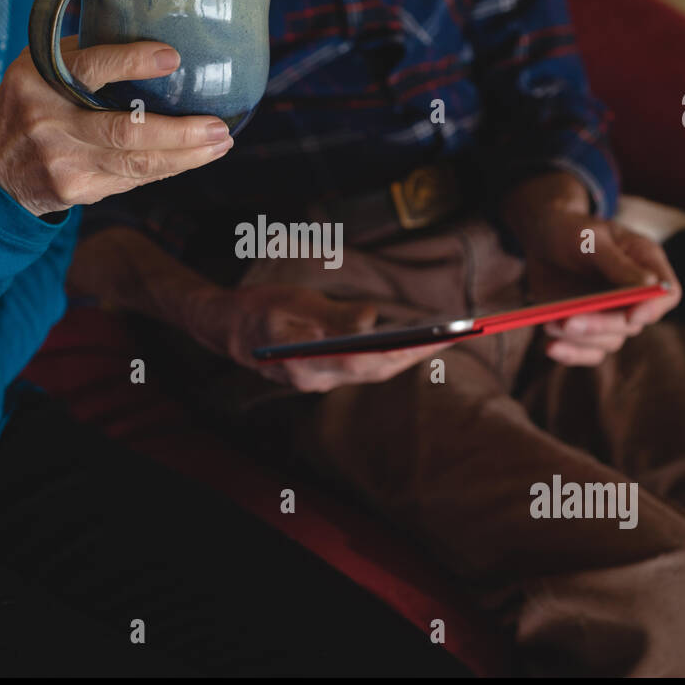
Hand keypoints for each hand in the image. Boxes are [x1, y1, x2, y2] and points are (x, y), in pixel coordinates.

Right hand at [0, 37, 233, 215]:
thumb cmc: (28, 105)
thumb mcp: (36, 67)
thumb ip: (82, 54)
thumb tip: (147, 25)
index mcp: (38, 80)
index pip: (90, 69)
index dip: (132, 62)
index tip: (173, 58)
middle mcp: (49, 123)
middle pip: (125, 131)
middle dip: (179, 132)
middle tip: (218, 126)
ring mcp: (63, 162)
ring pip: (137, 163)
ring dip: (186, 156)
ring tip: (220, 143)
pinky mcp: (76, 191)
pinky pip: (132, 180)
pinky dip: (168, 168)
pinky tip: (195, 157)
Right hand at [185, 283, 454, 392]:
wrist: (224, 329)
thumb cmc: (256, 310)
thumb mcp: (290, 303)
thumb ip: (330, 316)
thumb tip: (370, 320)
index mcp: (308, 362)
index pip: (369, 360)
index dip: (408, 349)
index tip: (442, 336)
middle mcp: (317, 379)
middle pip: (378, 370)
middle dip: (420, 353)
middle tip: (460, 333)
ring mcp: (319, 380)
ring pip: (374, 371)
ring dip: (410, 356)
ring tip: (444, 336)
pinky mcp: (322, 374)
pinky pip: (364, 368)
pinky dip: (391, 356)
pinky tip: (411, 341)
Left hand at [503, 172, 680, 365]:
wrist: (543, 238)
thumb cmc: (571, 229)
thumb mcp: (591, 238)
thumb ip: (617, 262)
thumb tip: (650, 284)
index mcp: (647, 264)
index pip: (668, 293)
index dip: (654, 308)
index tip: (631, 317)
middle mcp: (634, 295)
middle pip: (632, 323)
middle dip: (601, 326)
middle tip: (569, 322)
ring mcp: (612, 313)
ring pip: (609, 341)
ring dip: (580, 339)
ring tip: (549, 324)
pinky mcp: (588, 327)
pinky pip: (587, 351)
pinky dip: (571, 353)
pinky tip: (551, 348)